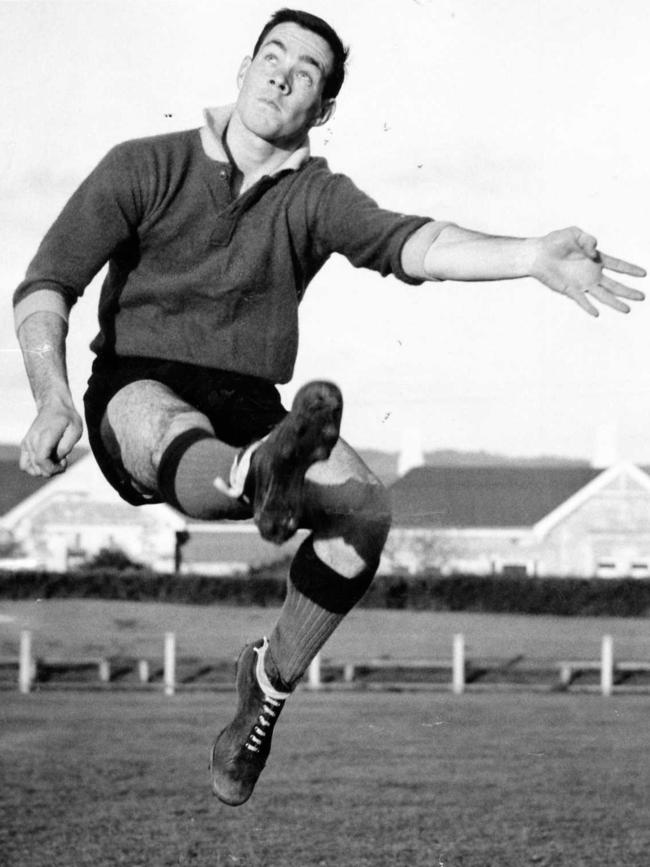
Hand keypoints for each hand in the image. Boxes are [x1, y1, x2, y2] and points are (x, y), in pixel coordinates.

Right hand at [19, 402, 82, 476]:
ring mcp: (26, 443)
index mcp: (45, 436)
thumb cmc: (67, 418)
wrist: (54, 406)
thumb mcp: (75, 430)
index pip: (41, 461)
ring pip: (29, 469)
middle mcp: (32, 440)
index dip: (53, 469)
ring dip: (44, 470)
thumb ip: (66, 447)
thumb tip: (57, 459)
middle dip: (53, 470)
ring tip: (55, 460)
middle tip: (63, 459)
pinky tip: (48, 460)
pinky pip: (24, 465)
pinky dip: (36, 467)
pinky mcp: (25, 445)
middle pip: (37, 468)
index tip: (64, 463)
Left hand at [531, 226, 645, 315]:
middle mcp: (591, 273)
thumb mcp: (573, 234)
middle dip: (628, 291)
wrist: (537, 254)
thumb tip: (594, 253)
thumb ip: (587, 240)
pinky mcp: (570, 289)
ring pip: (602, 295)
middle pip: (614, 285)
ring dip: (615, 302)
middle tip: (642, 297)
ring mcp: (582, 283)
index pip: (617, 265)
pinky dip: (588, 307)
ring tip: (627, 310)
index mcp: (595, 259)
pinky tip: (596, 313)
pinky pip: (582, 300)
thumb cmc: (554, 242)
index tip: (643, 273)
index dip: (630, 269)